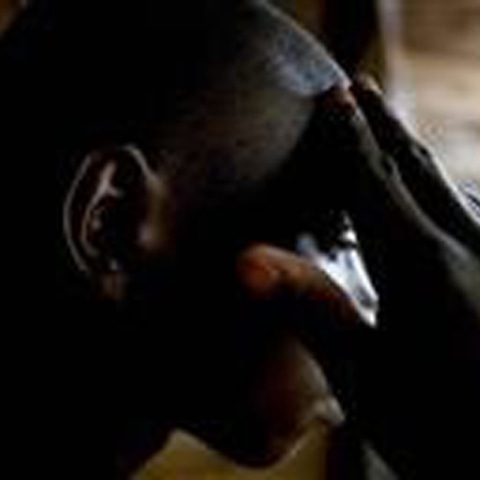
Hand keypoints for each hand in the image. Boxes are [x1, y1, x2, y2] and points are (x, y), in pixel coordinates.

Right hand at [238, 80, 479, 477]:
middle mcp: (465, 248)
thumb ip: (310, 309)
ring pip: (446, 188)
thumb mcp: (363, 377)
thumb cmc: (439, 434)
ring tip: (389, 131)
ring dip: (411, 155)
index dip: (349, 139)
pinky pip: (470, 216)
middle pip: (413, 170)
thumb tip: (244, 262)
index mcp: (418, 266)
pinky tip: (441, 194)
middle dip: (382, 128)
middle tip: (359, 91)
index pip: (371, 183)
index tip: (334, 98)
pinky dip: (442, 192)